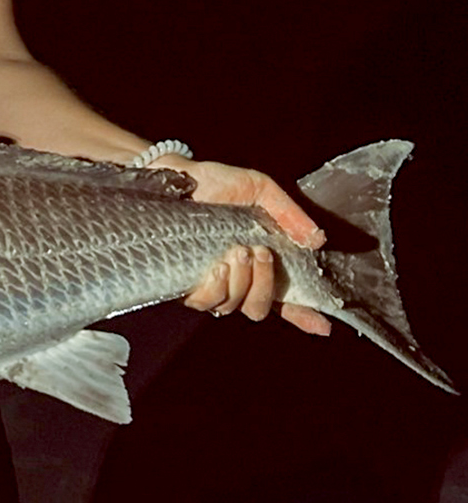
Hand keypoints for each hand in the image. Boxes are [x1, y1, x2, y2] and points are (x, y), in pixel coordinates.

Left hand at [155, 156, 331, 335]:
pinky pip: (205, 301)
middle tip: (261, 252)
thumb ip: (290, 215)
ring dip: (243, 281)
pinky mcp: (186, 282)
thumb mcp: (261, 191)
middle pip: (259, 308)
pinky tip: (218, 267)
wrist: (179, 177)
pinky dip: (217, 288)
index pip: (286, 300)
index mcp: (260, 264)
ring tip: (237, 251)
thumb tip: (317, 240)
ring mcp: (212, 283)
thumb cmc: (219, 184)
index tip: (323, 325)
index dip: (305, 315)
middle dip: (266, 285)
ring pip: (234, 305)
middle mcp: (238, 279)